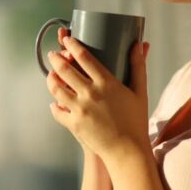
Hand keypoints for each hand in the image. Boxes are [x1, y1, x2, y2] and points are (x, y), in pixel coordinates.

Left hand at [45, 27, 150, 161]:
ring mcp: (80, 109)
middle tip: (53, 54)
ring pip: (56, 88)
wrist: (128, 151)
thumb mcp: (140, 91)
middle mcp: (91, 93)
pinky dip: (54, 105)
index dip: (72, 45)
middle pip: (65, 69)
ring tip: (51, 74)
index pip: (84, 57)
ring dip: (51, 79)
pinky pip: (57, 111)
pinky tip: (54, 102)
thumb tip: (139, 44)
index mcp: (106, 83)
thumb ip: (138, 66)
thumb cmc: (136, 121)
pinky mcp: (74, 124)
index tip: (67, 39)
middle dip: (56, 58)